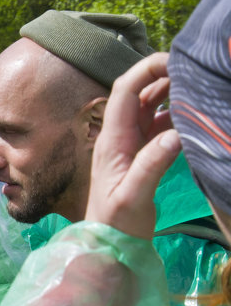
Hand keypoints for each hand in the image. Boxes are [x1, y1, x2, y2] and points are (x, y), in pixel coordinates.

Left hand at [85, 52, 180, 238]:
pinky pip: (158, 126)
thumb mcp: (134, 196)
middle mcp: (119, 136)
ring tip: (197, 88)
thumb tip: (174, 135)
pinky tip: (193, 117)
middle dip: (161, 76)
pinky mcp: (141, 155)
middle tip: (193, 72)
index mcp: (113, 139)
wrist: (109, 245)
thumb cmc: (116, 224)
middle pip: (137, 93)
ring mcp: (130, 145)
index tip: (174, 60)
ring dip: (170, 94)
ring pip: (149, 108)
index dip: (146, 70)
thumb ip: (152, 166)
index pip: (124, 91)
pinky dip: (174, 117)